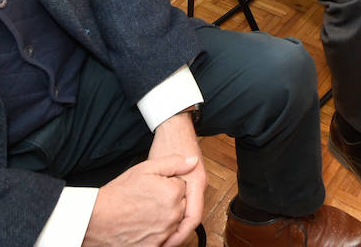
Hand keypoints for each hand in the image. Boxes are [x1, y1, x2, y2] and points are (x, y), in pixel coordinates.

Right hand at [83, 153, 194, 246]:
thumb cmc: (118, 194)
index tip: (153, 186)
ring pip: (173, 221)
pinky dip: (158, 231)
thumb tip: (192, 161)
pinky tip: (144, 224)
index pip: (181, 186)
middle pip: (180, 204)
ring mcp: (164, 232)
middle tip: (148, 199)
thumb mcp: (145, 169)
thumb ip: (173, 163)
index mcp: (173, 193)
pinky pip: (165, 238)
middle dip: (169, 200)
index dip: (167, 184)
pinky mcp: (155, 246)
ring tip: (144, 211)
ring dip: (164, 216)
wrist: (97, 219)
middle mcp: (172, 214)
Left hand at [148, 113, 206, 246]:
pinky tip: (163, 220)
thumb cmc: (168, 142)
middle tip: (161, 244)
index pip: (193, 217)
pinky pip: (186, 204)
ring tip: (161, 237)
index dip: (181, 235)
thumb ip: (168, 186)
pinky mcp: (190, 183)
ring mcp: (196, 185)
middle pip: (192, 218)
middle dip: (178, 234)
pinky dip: (175, 215)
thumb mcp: (162, 166)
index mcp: (196, 183)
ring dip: (176, 226)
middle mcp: (199, 186)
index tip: (167, 244)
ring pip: (188, 212)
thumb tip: (171, 211)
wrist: (175, 126)